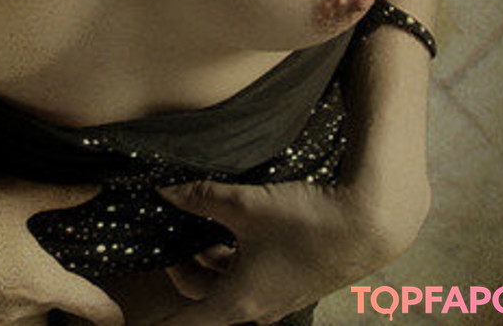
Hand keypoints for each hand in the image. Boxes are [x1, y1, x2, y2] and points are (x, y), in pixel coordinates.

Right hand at [0, 167, 123, 325]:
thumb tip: (93, 189)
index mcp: (39, 284)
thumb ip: (59, 194)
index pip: (88, 306)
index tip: (118, 318)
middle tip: (61, 297)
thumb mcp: (17, 193)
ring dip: (23, 312)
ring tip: (20, 287)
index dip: (108, 314)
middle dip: (56, 315)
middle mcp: (14, 311)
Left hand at [154, 173, 430, 325]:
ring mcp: (275, 300)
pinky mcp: (289, 285)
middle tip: (172, 237)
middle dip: (183, 269)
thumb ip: (201, 198)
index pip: (186, 321)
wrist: (364, 226)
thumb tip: (164, 191)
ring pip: (226, 288)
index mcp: (238, 301)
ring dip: (210, 262)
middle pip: (202, 298)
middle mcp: (256, 310)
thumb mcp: (245, 204)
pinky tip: (233, 228)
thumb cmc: (304, 222)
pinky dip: (232, 259)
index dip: (160, 319)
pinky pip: (248, 280)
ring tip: (201, 225)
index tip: (138, 319)